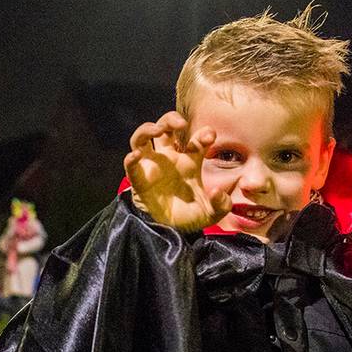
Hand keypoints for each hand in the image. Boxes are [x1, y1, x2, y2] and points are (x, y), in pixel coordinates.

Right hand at [123, 111, 232, 230]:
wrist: (168, 232)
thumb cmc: (189, 217)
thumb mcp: (211, 213)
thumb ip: (221, 205)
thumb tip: (218, 192)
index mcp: (189, 161)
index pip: (196, 139)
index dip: (203, 134)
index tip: (210, 136)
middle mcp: (169, 158)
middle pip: (165, 128)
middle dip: (171, 119)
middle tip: (181, 124)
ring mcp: (151, 166)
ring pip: (143, 137)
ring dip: (148, 129)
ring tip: (157, 130)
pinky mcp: (138, 179)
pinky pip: (131, 166)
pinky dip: (131, 158)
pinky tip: (136, 156)